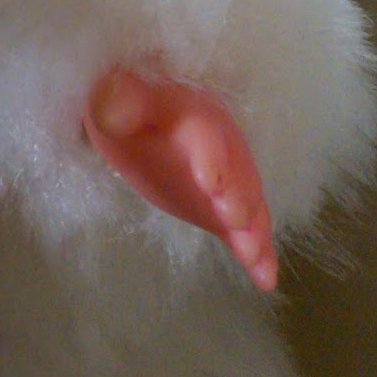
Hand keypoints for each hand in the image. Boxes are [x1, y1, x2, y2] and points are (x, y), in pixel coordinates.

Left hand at [85, 67, 277, 290]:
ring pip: (246, 200)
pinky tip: (265, 278)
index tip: (209, 182)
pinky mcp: (226, 207)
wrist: (141, 119)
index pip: (201, 132)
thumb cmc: (128, 105)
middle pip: (233, 168)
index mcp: (190, 111)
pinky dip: (259, 251)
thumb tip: (111, 106)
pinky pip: (247, 227)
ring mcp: (227, 177)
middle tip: (234, 218)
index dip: (207, 156)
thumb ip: (118, 101)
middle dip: (235, 194)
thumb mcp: (117, 98)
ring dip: (251, 226)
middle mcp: (219, 143)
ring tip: (252, 253)